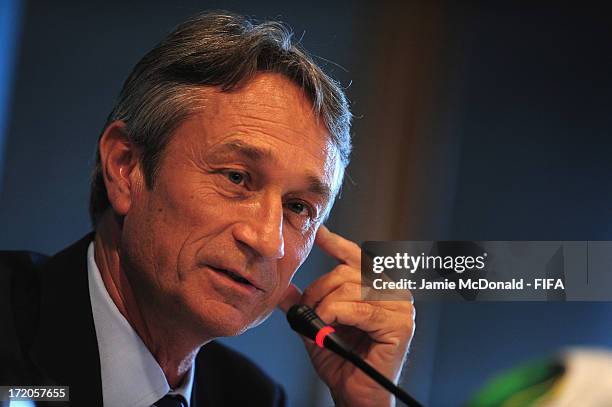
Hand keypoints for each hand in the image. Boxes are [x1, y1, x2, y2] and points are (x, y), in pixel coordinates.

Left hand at [278, 226, 414, 406]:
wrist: (354, 395)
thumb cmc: (341, 362)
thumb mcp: (316, 326)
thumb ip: (305, 305)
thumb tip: (285, 288)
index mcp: (379, 287)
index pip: (356, 257)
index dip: (336, 244)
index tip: (318, 232)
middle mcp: (394, 292)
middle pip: (346, 272)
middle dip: (318, 291)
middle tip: (309, 312)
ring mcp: (400, 307)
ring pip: (350, 288)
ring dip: (325, 307)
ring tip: (321, 325)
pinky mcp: (400, 324)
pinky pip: (358, 309)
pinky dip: (336, 316)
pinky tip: (330, 328)